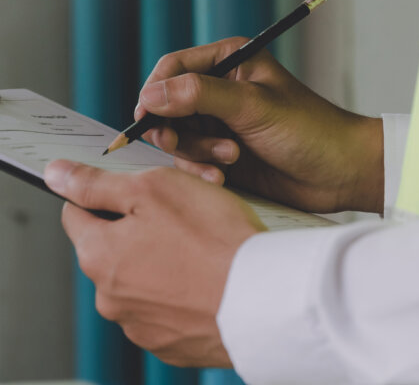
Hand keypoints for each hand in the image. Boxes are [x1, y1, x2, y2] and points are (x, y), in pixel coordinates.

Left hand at [44, 160, 264, 366]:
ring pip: (138, 277)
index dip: (103, 193)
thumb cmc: (213, 239)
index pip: (76, 213)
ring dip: (158, 260)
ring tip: (199, 247)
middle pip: (110, 247)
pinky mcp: (170, 343)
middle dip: (136, 227)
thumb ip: (97, 183)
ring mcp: (140, 326)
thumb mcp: (153, 189)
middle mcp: (111, 298)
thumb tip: (56, 174)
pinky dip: (178, 290)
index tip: (131, 189)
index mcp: (99, 255)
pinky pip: (163, 307)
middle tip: (179, 214)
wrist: (264, 297)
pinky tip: (205, 276)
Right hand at [135, 38, 383, 213]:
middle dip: (175, 129)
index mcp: (229, 61)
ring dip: (196, 153)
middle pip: (168, 105)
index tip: (143, 118)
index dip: (154, 91)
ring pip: (178, 136)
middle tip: (179, 145)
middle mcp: (220, 89)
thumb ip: (199, 95)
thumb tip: (150, 95)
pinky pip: (192, 161)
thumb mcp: (252, 106)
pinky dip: (202, 171)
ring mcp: (220, 123)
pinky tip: (224, 178)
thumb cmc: (308, 129)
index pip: (173, 67)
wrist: (338, 172)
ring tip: (230, 158)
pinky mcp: (222, 152)